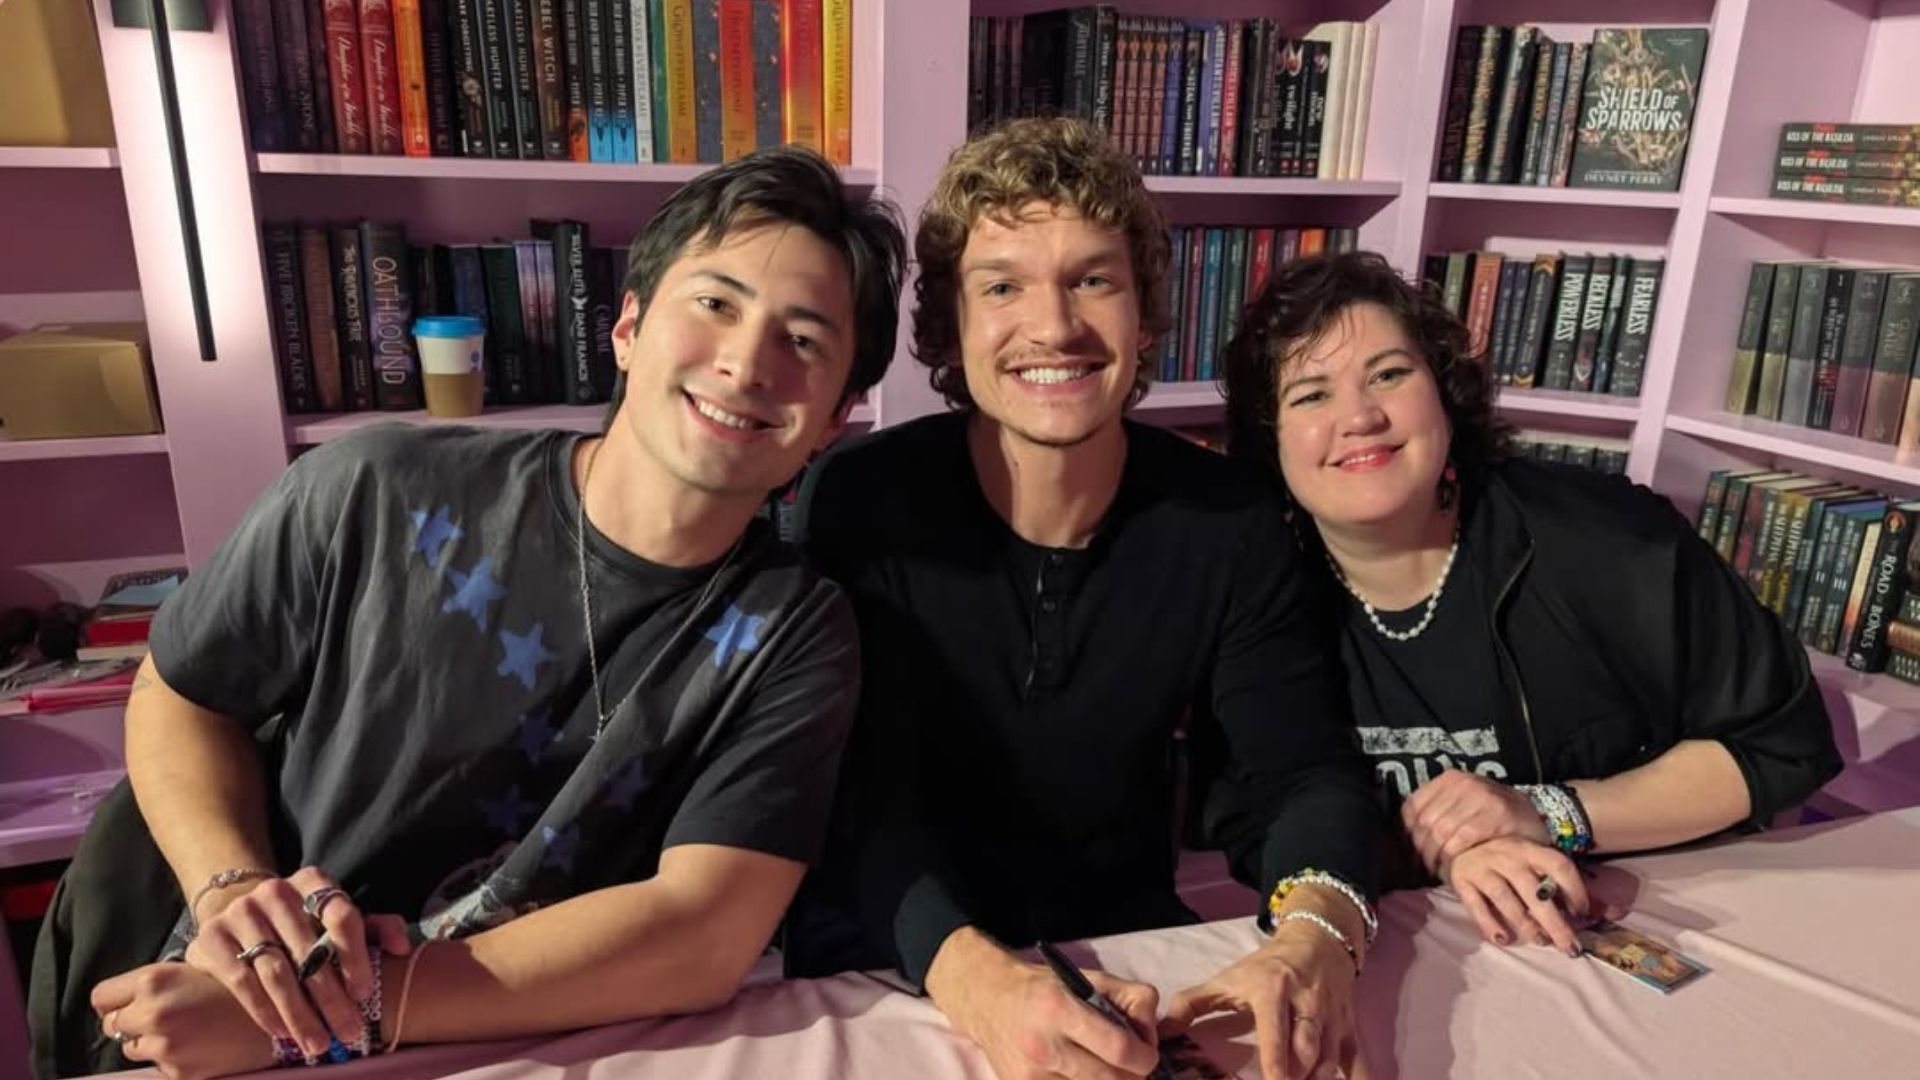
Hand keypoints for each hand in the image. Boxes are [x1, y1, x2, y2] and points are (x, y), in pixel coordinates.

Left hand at [93, 962, 275, 1079]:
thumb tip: (127, 995)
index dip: (114, 1000)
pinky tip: (201, 1045)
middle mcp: (153, 1013)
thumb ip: (158, 980)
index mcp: (154, 980)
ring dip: (151, 1042)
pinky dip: (174, 1059)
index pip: (101, 997)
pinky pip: (160, 1066)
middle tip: (162, 1016)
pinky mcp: (178, 1071)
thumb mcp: (198, 965)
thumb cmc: (243, 983)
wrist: (283, 1013)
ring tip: (186, 1030)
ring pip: (133, 1048)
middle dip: (131, 1022)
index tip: (129, 1001)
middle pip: (112, 1025)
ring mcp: (165, 1046)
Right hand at [183, 866, 409, 1058]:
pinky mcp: (211, 937)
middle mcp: (275, 891)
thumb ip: (375, 927)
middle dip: (332, 999)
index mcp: (312, 880)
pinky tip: (281, 1033)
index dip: (355, 956)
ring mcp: (240, 912)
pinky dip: (264, 1010)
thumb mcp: (337, 918)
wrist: (236, 911)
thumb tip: (401, 948)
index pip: (340, 916)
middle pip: (309, 952)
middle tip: (349, 1032)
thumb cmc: (302, 922)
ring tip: (317, 1043)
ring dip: (299, 1013)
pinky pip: (242, 981)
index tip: (364, 993)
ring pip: (276, 971)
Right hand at [926, 928, 1159, 1078]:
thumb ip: (1132, 1000)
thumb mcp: (1091, 978)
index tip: (1147, 1055)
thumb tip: (1151, 1037)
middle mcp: (1043, 1046)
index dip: (1145, 1057)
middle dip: (1131, 1074)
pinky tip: (1078, 1070)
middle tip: (1129, 1063)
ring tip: (1100, 1064)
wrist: (987, 1000)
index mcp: (1060, 1010)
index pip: (1119, 1050)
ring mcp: (1030, 1075)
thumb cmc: (1044, 987)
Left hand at [1162, 921, 1362, 1079]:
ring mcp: (1332, 1017)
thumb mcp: (1228, 978)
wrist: (1317, 940)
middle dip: (1298, 1076)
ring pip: (1330, 1057)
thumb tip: (1161, 1031)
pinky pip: (1357, 1061)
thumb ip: (1192, 1002)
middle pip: (1308, 1046)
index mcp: (1273, 988)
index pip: (1276, 1027)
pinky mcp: (1349, 1029)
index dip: (1275, 1058)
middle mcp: (1307, 1002)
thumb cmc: (1266, 967)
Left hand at [1402, 769, 1549, 875]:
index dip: (1406, 835)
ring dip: (1436, 858)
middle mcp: (1463, 783)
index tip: (1409, 855)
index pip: (1412, 807)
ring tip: (1438, 872)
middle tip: (1424, 869)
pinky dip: (1454, 860)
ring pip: (1441, 832)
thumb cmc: (1492, 819)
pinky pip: (1462, 841)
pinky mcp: (1497, 814)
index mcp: (1449, 779)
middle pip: (1425, 822)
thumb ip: (1436, 814)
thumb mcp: (1462, 807)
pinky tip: (1454, 872)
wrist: (1536, 818)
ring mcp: (1481, 796)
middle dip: (1420, 851)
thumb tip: (1402, 838)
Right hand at [1443, 835, 1588, 954]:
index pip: (1559, 866)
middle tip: (1570, 948)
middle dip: (1555, 922)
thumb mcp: (1539, 866)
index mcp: (1531, 849)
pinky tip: (1504, 939)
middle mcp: (1508, 856)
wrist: (1461, 842)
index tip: (1582, 913)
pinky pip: (1476, 905)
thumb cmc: (1510, 860)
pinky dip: (1489, 924)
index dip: (1574, 890)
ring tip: (1540, 941)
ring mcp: (1482, 867)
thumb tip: (1617, 912)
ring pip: (1506, 899)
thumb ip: (1573, 889)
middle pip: (1535, 891)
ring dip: (1525, 924)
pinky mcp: (1461, 881)